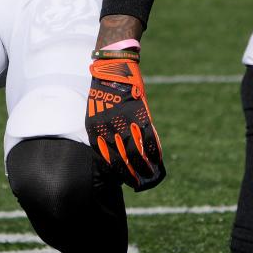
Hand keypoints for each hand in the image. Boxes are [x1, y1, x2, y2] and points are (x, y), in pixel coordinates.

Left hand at [86, 49, 164, 191]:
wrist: (112, 67)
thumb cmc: (104, 91)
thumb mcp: (95, 113)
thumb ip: (102, 132)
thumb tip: (112, 152)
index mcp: (94, 131)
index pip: (105, 160)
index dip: (116, 173)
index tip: (123, 181)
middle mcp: (108, 130)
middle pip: (121, 160)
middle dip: (130, 175)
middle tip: (138, 185)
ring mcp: (125, 122)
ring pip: (136, 153)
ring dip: (144, 168)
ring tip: (149, 177)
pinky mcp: (140, 115)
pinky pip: (149, 139)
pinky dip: (154, 152)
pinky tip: (158, 160)